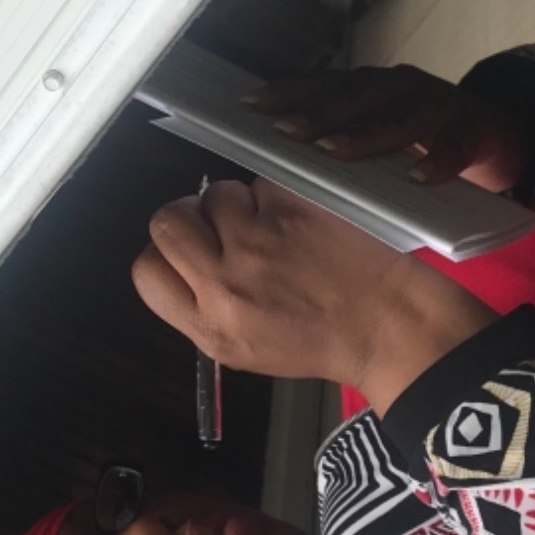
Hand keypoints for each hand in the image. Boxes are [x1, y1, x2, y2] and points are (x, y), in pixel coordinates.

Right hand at [132, 179, 495, 413]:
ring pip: (215, 194)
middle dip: (190, 216)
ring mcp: (259, 242)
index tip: (190, 252)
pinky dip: (277, 196)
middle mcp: (226, 284)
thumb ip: (204, 309)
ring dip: (239, 203)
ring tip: (273, 227)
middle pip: (167, 220)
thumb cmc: (323, 338)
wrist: (388, 326)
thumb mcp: (245, 350)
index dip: (165, 255)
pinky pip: (260, 183)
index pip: (147, 271)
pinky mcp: (292, 209)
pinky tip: (301, 222)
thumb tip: (178, 264)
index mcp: (210, 326)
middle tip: (223, 227)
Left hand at [244, 65, 526, 190]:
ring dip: (366, 134)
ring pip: (398, 117)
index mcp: (371, 87)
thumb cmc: (419, 138)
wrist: (493, 130)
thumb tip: (277, 165)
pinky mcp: (470, 131)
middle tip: (286, 131)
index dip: (289, 92)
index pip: (324, 85)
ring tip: (335, 152)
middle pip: (354, 98)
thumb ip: (341, 139)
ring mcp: (436, 105)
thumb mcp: (378, 130)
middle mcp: (399, 87)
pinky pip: (454, 146)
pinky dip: (437, 161)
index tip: (252, 105)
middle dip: (318, 113)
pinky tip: (418, 178)